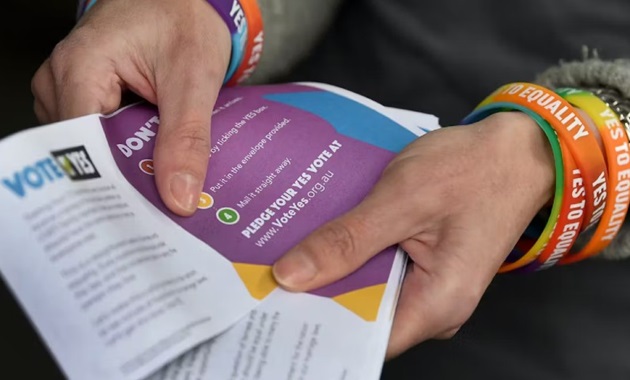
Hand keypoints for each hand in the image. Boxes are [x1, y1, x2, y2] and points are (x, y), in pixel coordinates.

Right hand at [31, 0, 230, 214]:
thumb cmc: (185, 21)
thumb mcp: (194, 79)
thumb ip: (186, 138)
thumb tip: (178, 196)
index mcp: (80, 67)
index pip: (79, 146)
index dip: (108, 187)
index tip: (137, 220)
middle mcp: (63, 79)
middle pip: (81, 151)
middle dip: (118, 184)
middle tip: (156, 216)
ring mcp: (71, 87)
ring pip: (89, 148)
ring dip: (122, 170)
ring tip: (156, 195)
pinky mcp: (87, 94)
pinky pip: (97, 135)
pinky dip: (123, 153)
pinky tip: (149, 167)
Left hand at [272, 112, 555, 357]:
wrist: (517, 149)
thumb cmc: (472, 170)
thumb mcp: (402, 200)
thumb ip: (347, 241)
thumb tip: (291, 276)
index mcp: (435, 305)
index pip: (361, 340)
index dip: (314, 327)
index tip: (270, 310)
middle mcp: (433, 308)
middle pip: (360, 318)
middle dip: (315, 297)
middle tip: (264, 276)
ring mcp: (429, 288)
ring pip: (366, 293)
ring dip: (332, 272)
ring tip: (284, 255)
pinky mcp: (424, 268)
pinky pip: (379, 272)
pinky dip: (352, 256)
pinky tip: (322, 239)